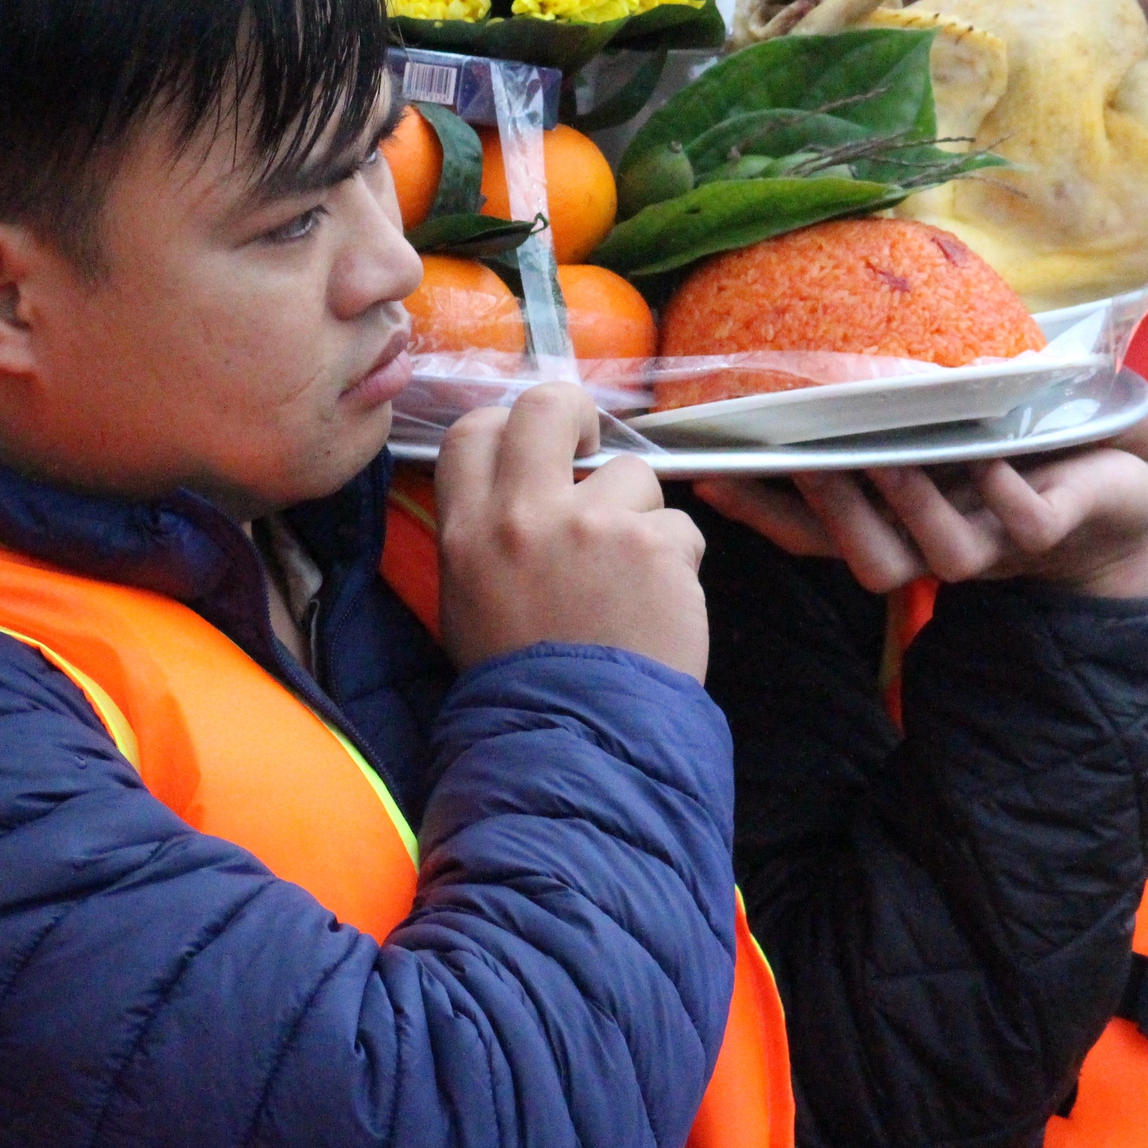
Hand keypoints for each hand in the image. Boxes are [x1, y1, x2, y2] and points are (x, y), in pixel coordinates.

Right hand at [434, 383, 707, 679]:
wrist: (575, 742)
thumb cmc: (521, 684)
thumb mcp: (468, 603)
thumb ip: (487, 537)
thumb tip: (519, 492)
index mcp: (469, 531)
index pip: (473, 430)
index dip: (510, 424)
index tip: (538, 444)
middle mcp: (525, 516)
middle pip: (547, 406)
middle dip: (577, 412)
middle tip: (593, 444)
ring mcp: (593, 525)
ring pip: (634, 476)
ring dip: (640, 518)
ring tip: (630, 580)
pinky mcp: (653, 546)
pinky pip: (679, 530)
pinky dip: (675, 565)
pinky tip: (658, 608)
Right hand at [691, 441, 1147, 599]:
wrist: (1119, 504)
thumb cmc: (1013, 460)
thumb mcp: (937, 439)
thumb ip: (881, 427)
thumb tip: (808, 377)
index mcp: (900, 529)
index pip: (815, 537)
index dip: (763, 515)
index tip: (710, 475)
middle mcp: (937, 550)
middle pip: (866, 562)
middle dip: (834, 511)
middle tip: (807, 456)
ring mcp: (995, 547)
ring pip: (937, 558)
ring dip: (910, 504)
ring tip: (889, 454)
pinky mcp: (1052, 531)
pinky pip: (1022, 526)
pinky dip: (1004, 493)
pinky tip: (990, 459)